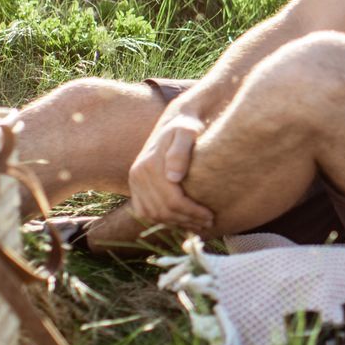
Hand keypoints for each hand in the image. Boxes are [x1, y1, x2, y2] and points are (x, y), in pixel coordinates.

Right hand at [128, 110, 214, 234]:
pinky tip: (180, 220)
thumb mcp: (187, 133)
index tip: (211, 216)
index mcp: (149, 165)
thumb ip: (180, 152)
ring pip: (153, 215)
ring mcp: (134, 181)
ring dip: (175, 223)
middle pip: (163, 210)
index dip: (192, 212)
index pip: (172, 200)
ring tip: (197, 224)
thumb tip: (173, 177)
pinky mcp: (135, 186)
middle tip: (208, 223)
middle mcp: (137, 175)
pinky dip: (162, 220)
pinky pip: (145, 211)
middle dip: (187, 220)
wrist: (175, 120)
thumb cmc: (187, 127)